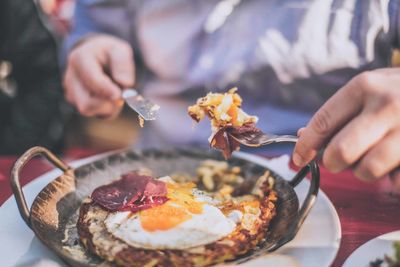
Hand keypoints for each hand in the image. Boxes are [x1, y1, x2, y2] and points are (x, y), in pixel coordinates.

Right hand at [64, 34, 134, 117]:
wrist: (98, 57)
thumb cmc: (109, 54)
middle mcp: (70, 76)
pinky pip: (92, 112)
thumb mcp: (120, 50)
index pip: (92, 81)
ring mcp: (70, 91)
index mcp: (79, 58)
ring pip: (88, 110)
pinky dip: (105, 108)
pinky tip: (108, 96)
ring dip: (107, 106)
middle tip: (121, 94)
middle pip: (87, 103)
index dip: (107, 91)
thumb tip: (125, 84)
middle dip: (107, 103)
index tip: (120, 95)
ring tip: (115, 93)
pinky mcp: (75, 102)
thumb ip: (123, 64)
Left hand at [293, 68, 399, 189]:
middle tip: (340, 160)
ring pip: (367, 171)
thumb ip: (338, 113)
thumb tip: (301, 136)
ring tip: (376, 156)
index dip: (305, 146)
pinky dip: (393, 178)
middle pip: (340, 153)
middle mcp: (387, 106)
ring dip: (365, 171)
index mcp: (365, 87)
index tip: (298, 158)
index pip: (322, 123)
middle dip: (333, 162)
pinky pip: (396, 182)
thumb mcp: (371, 89)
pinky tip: (398, 161)